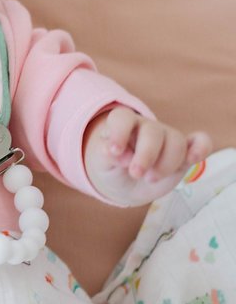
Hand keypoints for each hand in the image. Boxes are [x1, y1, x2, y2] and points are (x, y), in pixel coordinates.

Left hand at [83, 107, 212, 203]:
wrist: (126, 185)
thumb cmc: (111, 169)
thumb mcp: (101, 165)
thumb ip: (105, 157)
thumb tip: (115, 153)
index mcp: (122, 125)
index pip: (122, 118)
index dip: (119, 132)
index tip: (114, 152)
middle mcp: (146, 128)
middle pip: (152, 131)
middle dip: (146, 155)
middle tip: (136, 174)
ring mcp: (167, 138)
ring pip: (175, 140)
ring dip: (165, 163)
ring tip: (150, 178)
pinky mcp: (184, 153)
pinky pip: (200, 142)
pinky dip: (201, 148)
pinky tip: (193, 159)